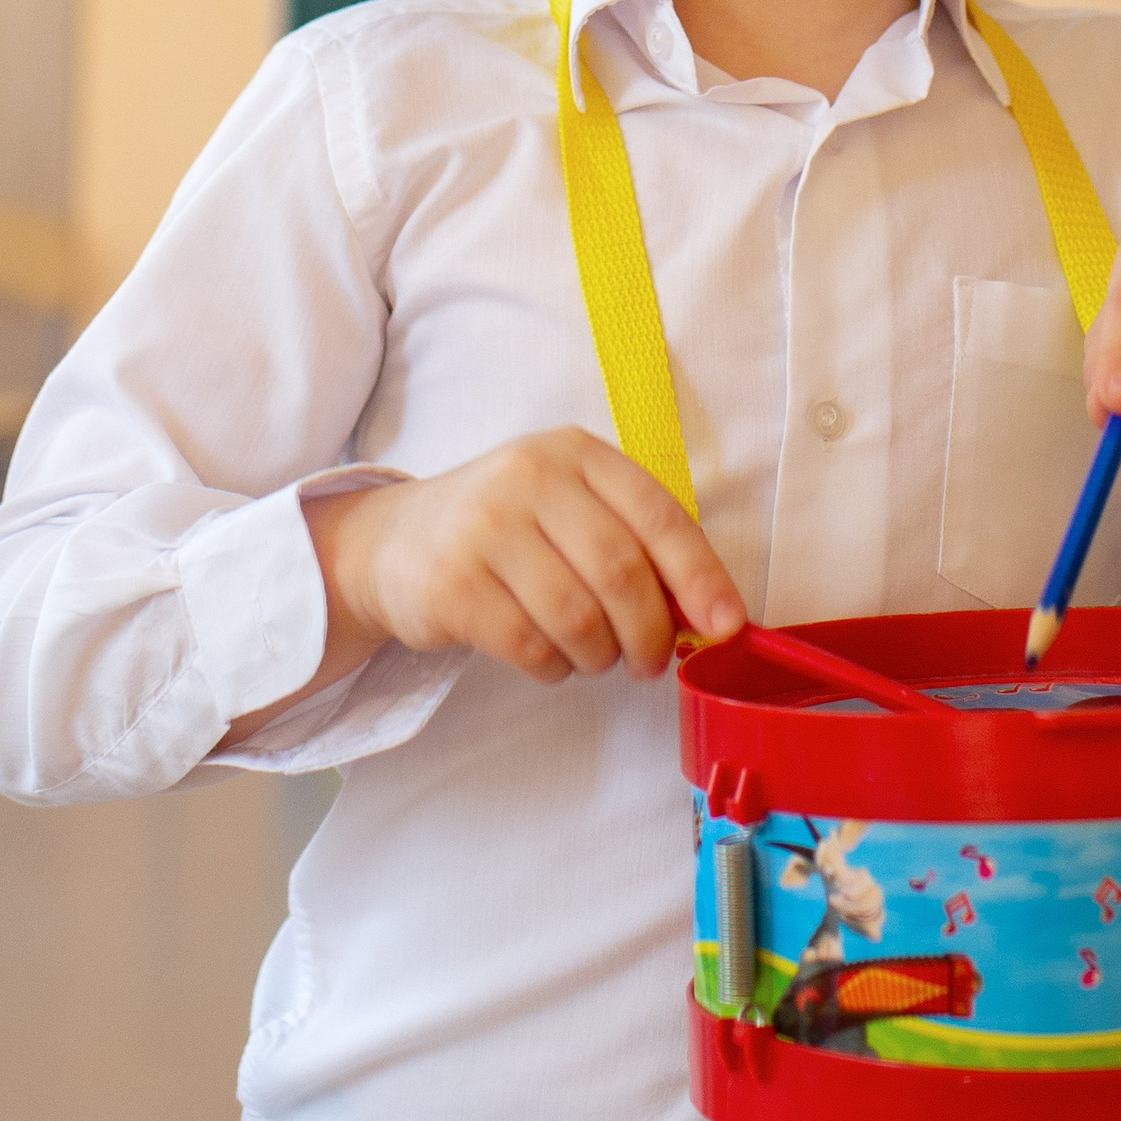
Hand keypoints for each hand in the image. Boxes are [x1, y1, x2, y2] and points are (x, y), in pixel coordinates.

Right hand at [311, 431, 744, 689]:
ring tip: (595, 657)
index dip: (701, 575)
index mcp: (575, 453)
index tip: (727, 624)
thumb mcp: (570, 510)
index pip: (658, 514)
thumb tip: (709, 614)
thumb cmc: (506, 530)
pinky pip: (530, 646)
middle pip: (621, 572)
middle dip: (650, 632)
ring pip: (578, 617)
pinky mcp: (451, 582)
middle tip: (651, 661)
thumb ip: (636, 545)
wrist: (392, 543)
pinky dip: (553, 667)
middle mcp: (529, 476)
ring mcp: (484, 527)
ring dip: (601, 656)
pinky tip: (548, 658)